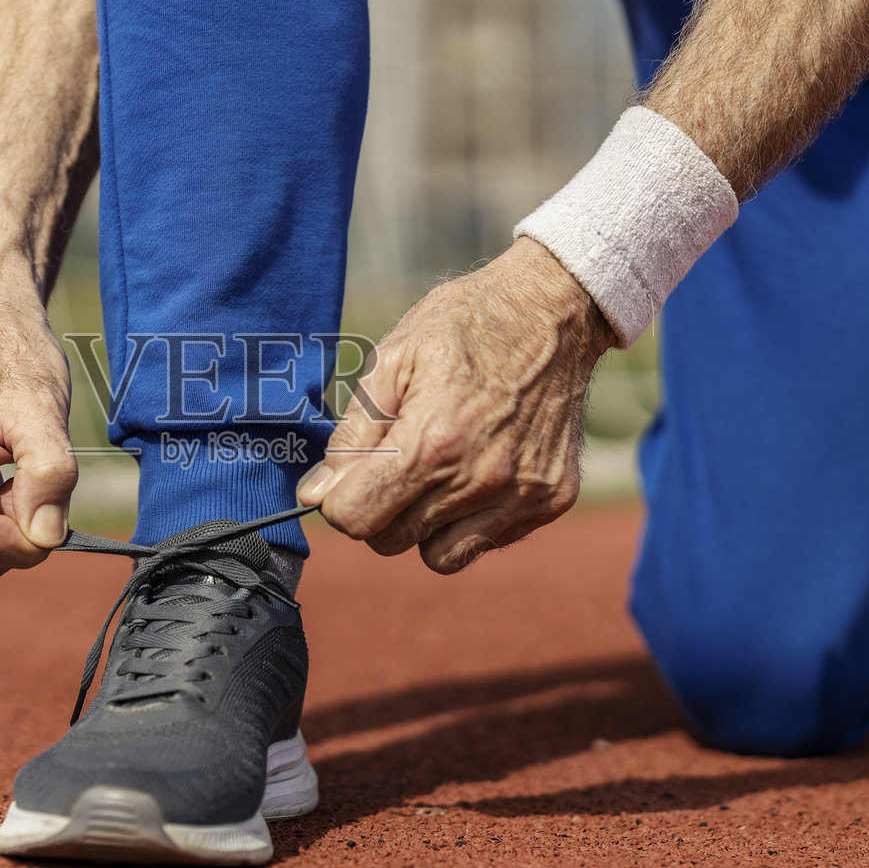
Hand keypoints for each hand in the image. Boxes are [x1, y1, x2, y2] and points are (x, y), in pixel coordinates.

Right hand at [0, 284, 77, 591]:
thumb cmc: (12, 354)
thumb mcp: (42, 404)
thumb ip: (50, 473)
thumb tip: (48, 539)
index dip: (29, 539)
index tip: (55, 501)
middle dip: (15, 540)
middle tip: (34, 483)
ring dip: (4, 534)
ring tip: (17, 476)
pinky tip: (4, 482)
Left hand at [298, 237, 614, 572]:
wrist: (552, 310)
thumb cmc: (463, 326)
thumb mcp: (392, 360)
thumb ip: (352, 435)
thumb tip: (316, 495)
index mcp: (433, 442)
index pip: (356, 518)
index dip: (339, 499)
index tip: (348, 474)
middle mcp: (479, 480)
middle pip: (390, 541)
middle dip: (378, 508)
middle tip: (395, 461)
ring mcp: (520, 496)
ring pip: (438, 556)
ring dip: (424, 524)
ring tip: (437, 469)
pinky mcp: (549, 502)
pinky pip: (486, 542)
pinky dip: (471, 519)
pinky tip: (478, 467)